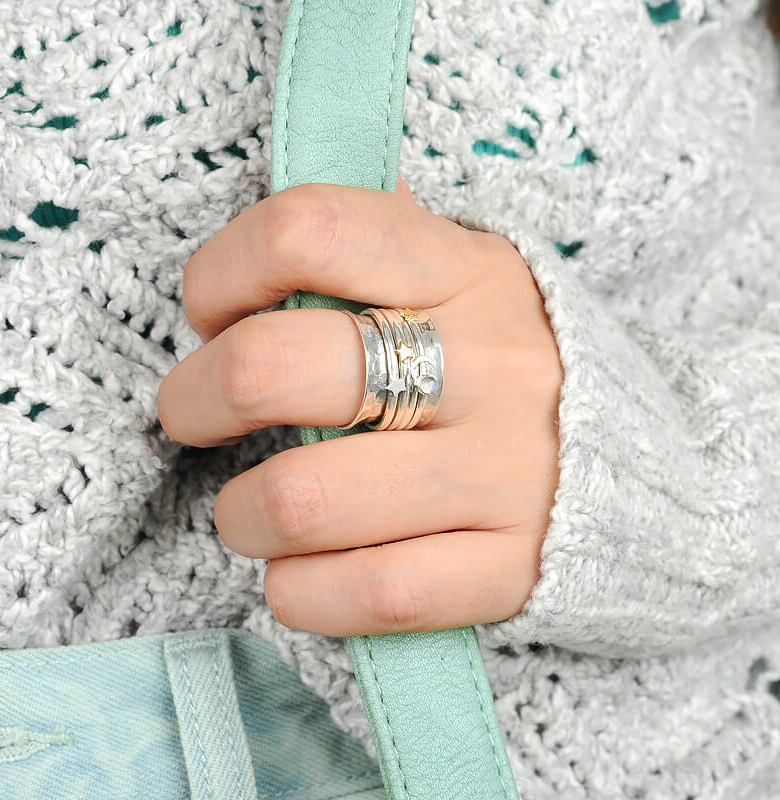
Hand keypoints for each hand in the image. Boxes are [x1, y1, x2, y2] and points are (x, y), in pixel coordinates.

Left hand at [156, 176, 562, 636]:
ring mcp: (504, 472)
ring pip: (304, 499)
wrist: (649, 471)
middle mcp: (488, 365)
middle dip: (194, 397)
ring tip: (251, 511)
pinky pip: (369, 594)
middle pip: (273, 368)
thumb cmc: (516, 365)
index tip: (214, 315)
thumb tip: (273, 242)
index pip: (308, 229)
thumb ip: (382, 249)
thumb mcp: (470, 278)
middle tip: (193, 414)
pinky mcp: (511, 569)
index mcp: (467, 271)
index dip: (222, 273)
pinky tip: (298, 574)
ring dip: (240, 513)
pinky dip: (298, 592)